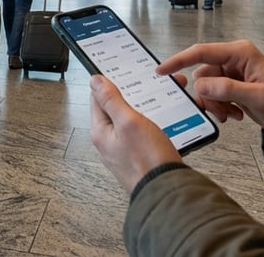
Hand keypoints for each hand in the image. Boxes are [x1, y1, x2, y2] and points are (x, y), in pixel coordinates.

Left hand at [89, 75, 181, 192]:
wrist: (168, 192)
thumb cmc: (148, 160)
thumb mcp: (129, 122)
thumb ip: (111, 100)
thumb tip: (95, 81)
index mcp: (101, 132)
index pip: (97, 98)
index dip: (107, 83)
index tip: (119, 72)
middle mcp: (109, 142)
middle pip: (114, 110)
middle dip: (130, 94)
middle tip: (146, 84)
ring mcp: (123, 151)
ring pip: (129, 121)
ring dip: (143, 108)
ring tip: (159, 99)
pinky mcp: (138, 157)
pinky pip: (140, 134)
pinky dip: (150, 123)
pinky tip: (162, 120)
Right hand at [157, 40, 263, 136]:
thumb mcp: (258, 97)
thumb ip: (228, 89)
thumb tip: (200, 86)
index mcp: (240, 53)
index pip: (201, 52)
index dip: (179, 60)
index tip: (161, 71)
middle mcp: (233, 60)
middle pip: (202, 75)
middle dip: (209, 96)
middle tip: (224, 111)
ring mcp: (232, 74)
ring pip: (206, 88)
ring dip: (215, 104)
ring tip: (233, 114)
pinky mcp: (232, 87)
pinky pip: (213, 96)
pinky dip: (219, 108)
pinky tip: (235, 115)